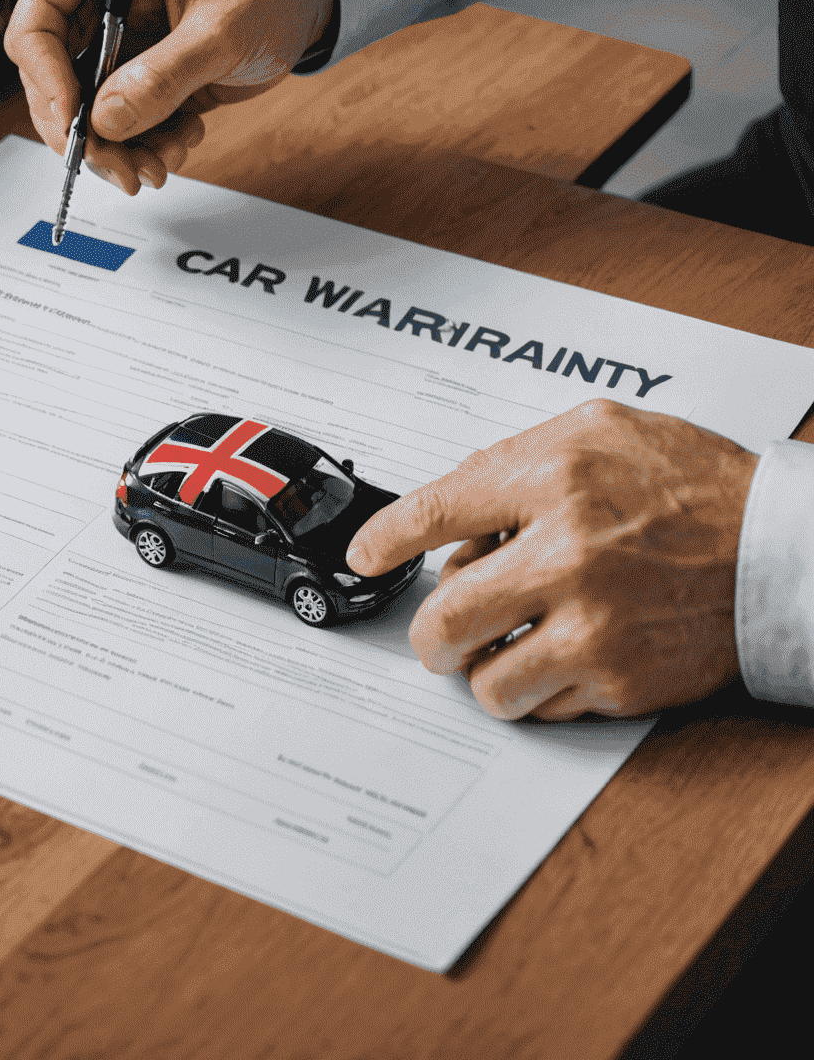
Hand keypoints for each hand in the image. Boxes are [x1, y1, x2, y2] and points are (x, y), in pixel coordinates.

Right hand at [3, 0, 334, 193]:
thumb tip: (108, 119)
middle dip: (83, 131)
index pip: (38, 19)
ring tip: (160, 162)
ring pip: (80, 112)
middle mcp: (96, 4)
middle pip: (49, 78)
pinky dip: (142, 146)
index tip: (73, 119)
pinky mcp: (132, 78)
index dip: (44, 73)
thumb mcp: (222, 28)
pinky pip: (116, 125)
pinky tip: (180, 138)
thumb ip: (164, 74)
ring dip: (116, 150)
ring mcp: (111, 44)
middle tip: (119, 167)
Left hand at [345, 400, 758, 720]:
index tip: (365, 555)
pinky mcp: (624, 680)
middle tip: (435, 631)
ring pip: (486, 681)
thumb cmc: (690, 485)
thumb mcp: (596, 432)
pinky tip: (552, 656)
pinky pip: (544, 705)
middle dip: (427, 633)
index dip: (386, 538)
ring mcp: (596, 627)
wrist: (782, 549)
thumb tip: (448, 503)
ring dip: (479, 668)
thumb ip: (513, 458)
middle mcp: (568, 557)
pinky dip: (535, 687)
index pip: (435, 512)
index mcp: (554, 481)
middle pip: (445, 619)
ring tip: (495, 648)